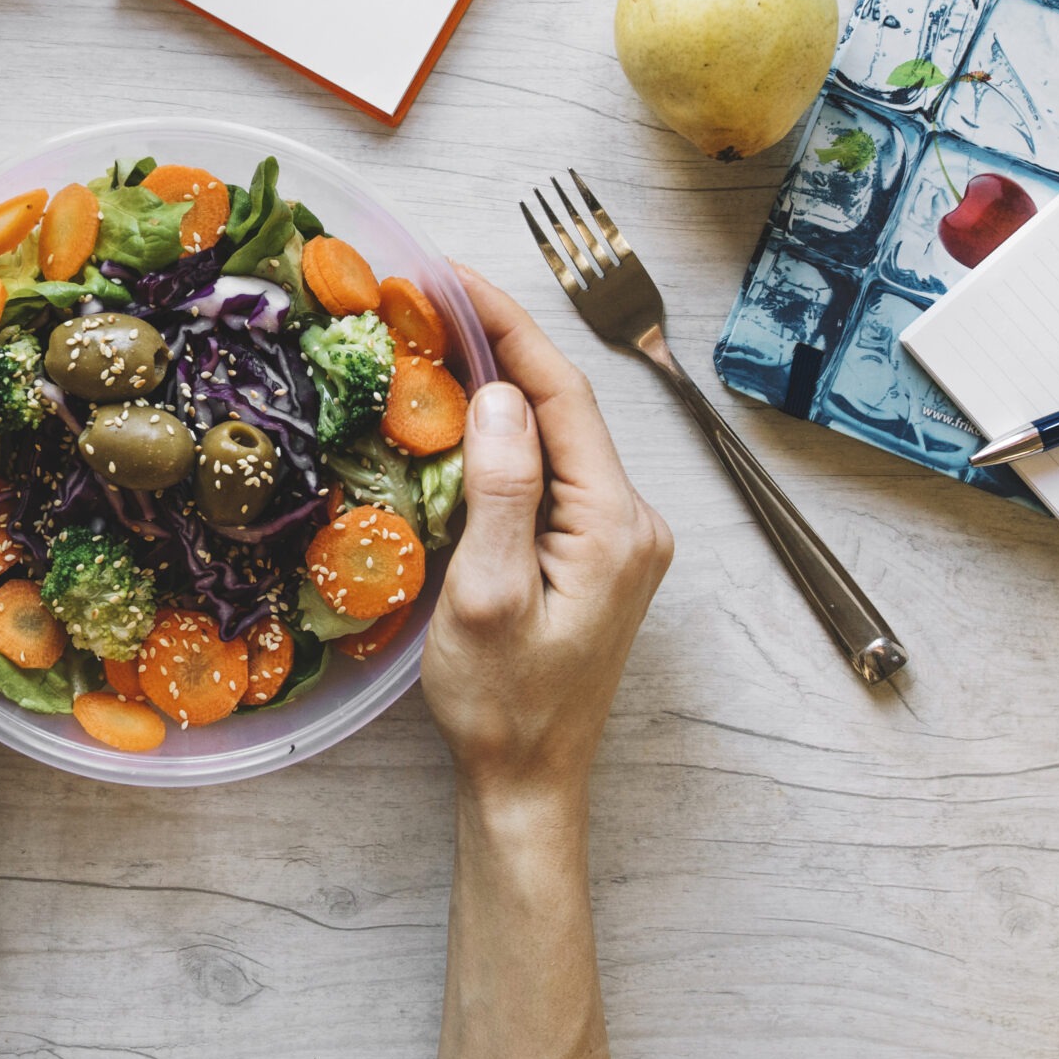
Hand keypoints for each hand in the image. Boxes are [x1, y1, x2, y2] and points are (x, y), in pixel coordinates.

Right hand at [420, 264, 673, 815]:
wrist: (529, 781)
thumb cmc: (502, 704)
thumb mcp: (487, 596)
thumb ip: (501, 490)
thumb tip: (501, 395)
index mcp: (613, 524)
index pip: (562, 395)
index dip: (507, 326)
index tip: (451, 276)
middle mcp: (631, 520)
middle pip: (564, 405)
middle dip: (499, 342)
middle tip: (427, 297)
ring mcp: (617, 537)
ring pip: (558, 434)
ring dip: (502, 384)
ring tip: (436, 338)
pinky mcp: (596, 554)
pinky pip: (552, 470)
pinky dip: (507, 433)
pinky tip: (462, 414)